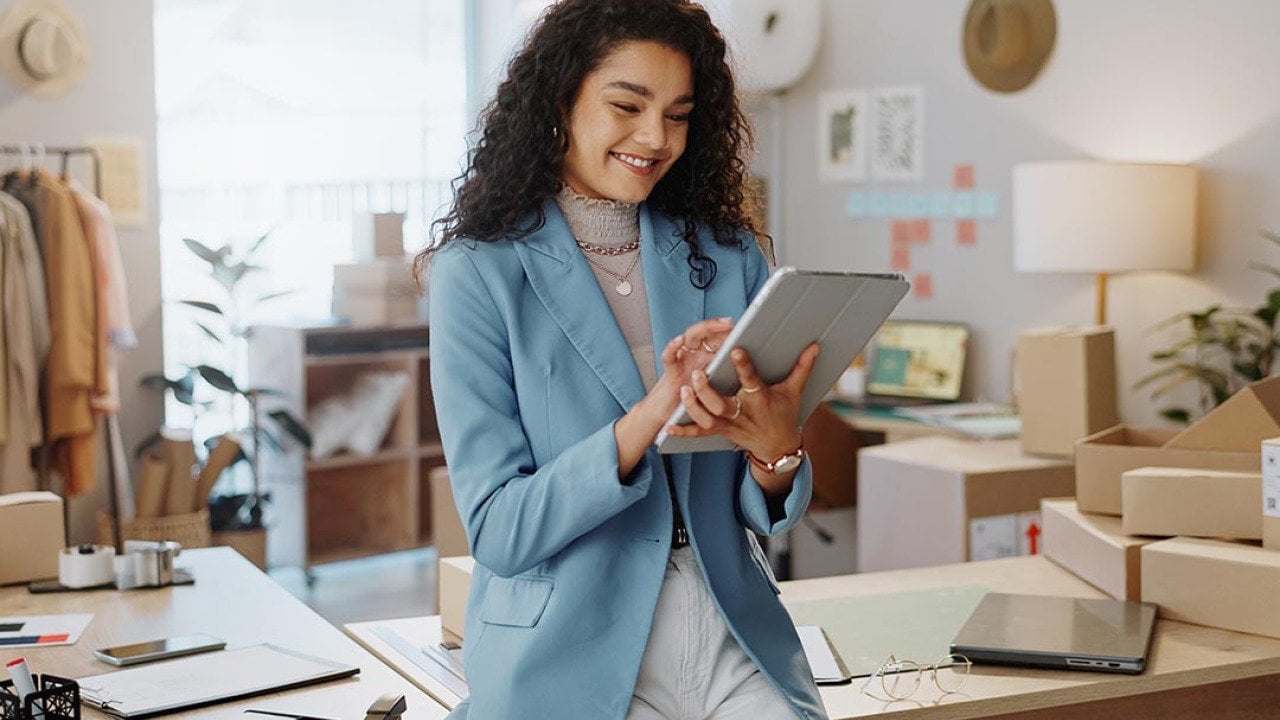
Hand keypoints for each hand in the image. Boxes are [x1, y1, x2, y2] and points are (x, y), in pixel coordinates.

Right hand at [632, 317, 734, 428]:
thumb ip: (729, 372)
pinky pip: (669, 357)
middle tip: (730, 323)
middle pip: (705, 332)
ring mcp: (681, 360)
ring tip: (713, 327)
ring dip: (702, 330)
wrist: (672, 416)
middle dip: (717, 325)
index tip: (744, 325)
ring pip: (689, 337)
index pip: (717, 335)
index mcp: (706, 355)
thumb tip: (752, 363)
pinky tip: (679, 341)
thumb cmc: (696, 401)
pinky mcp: (670, 372)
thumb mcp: (717, 386)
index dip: (728, 329)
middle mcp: (693, 354)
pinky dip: (672, 347)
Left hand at [663, 342, 819, 461]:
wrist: (777, 447)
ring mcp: (729, 424)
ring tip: (682, 391)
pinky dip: (684, 431)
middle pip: (721, 404)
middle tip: (697, 373)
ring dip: (693, 407)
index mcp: (759, 399)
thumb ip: (801, 367)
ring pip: (707, 419)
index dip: (743, 366)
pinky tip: (670, 425)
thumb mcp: (793, 391)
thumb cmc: (784, 414)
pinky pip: (700, 433)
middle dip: (707, 391)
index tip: (735, 350)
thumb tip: (814, 346)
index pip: (751, 380)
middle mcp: (742, 413)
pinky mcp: (720, 432)